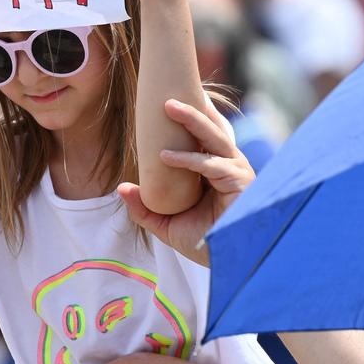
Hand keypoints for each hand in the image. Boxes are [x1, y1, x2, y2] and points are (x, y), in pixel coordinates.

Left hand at [117, 99, 254, 265]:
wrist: (223, 265)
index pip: (205, 137)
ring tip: (169, 107)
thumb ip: (145, 207)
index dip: (192, 117)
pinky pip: (213, 166)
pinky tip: (165, 157)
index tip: (170, 101)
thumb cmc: (202, 243)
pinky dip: (189, 160)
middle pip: (211, 131)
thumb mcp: (166, 224)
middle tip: (165, 98)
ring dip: (193, 121)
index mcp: (215, 170)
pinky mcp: (241, 185)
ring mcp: (238, 174)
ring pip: (215, 140)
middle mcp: (229, 167)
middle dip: (190, 112)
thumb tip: (122, 187)